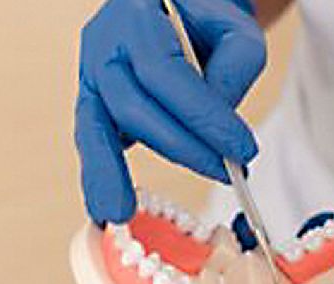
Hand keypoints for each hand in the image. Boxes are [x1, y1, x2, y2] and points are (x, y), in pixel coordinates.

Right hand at [75, 0, 265, 224]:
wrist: (180, 10)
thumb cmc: (204, 18)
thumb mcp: (233, 27)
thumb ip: (233, 69)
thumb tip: (219, 127)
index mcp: (137, 17)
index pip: (167, 75)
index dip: (204, 118)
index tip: (241, 151)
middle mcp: (105, 44)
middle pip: (133, 106)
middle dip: (183, 148)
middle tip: (224, 172)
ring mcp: (93, 74)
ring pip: (97, 128)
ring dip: (113, 173)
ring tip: (119, 214)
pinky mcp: (95, 102)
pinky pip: (92, 140)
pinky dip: (98, 173)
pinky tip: (103, 205)